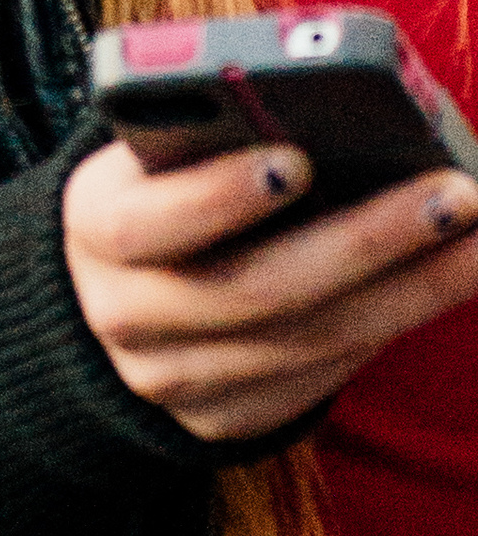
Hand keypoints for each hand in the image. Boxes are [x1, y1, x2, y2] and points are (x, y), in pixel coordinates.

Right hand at [63, 138, 477, 442]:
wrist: (107, 292)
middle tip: (453, 194)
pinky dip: (390, 325)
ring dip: (411, 289)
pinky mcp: (224, 421)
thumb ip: (208, 132)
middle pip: (252, 289)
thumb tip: (319, 113)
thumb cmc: (156, 188)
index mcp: (94, 226)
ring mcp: (173, 379)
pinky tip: (447, 279)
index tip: (298, 159)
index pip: (147, 222)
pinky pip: (321, 378)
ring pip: (306, 341)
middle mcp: (125, 313)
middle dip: (364, 240)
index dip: (218, 196)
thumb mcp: (151, 152)